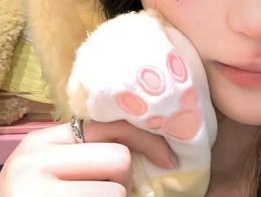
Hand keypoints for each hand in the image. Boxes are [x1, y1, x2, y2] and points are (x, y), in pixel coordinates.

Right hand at [0, 119, 178, 196]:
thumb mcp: (58, 171)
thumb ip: (90, 153)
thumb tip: (154, 147)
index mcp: (42, 140)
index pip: (109, 126)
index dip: (146, 140)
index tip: (169, 159)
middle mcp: (34, 158)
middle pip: (119, 158)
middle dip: (123, 181)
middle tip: (105, 194)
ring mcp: (34, 189)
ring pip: (117, 190)